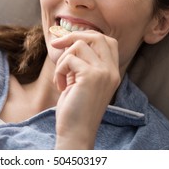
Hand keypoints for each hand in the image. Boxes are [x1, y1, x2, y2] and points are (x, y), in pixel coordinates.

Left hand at [51, 31, 120, 148]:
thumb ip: (81, 63)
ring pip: (79, 46)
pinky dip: (59, 70)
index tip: (68, 42)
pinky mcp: (91, 76)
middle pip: (97, 36)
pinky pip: (68, 59)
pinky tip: (60, 86)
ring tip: (61, 77)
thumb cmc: (75, 108)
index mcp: (113, 72)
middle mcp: (112, 71)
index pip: (108, 41)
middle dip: (73, 36)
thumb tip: (67, 40)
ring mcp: (103, 73)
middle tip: (56, 45)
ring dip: (62, 60)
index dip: (88, 36)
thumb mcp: (81, 81)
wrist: (76, 132)